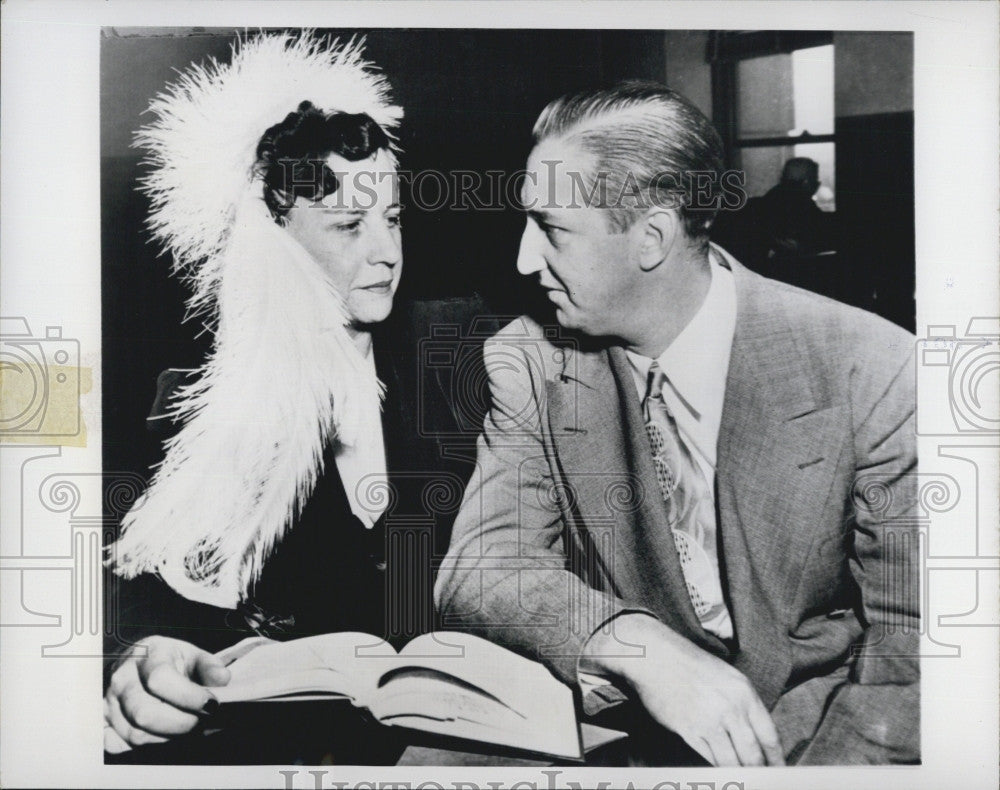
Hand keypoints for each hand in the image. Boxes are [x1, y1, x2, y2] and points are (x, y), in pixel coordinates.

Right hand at [104, 636, 230, 752]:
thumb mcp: (193, 655)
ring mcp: (108, 701)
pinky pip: (116, 744)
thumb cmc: (171, 661)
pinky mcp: (101, 720)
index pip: (161, 680)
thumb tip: (222, 680)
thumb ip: (210, 667)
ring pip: (135, 733)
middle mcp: (121, 677)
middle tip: (202, 722)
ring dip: (168, 737)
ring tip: (187, 727)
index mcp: (147, 654)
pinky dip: (142, 745)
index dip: (189, 696)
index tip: (212, 704)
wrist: (140, 664)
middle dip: (181, 723)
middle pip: (145, 713)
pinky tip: (162, 734)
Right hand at [583, 614, 784, 765]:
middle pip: (753, 755)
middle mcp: (730, 708)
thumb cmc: (691, 665)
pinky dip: (715, 769)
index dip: (776, 760)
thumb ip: (744, 705)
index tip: (779, 772)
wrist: (656, 657)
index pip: (770, 736)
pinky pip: (708, 758)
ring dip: (738, 775)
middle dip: (759, 774)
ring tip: (741, 780)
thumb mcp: (727, 678)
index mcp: (744, 693)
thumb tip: (756, 738)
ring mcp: (708, 720)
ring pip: (731, 762)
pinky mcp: (687, 730)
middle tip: (762, 782)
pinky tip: (720, 773)